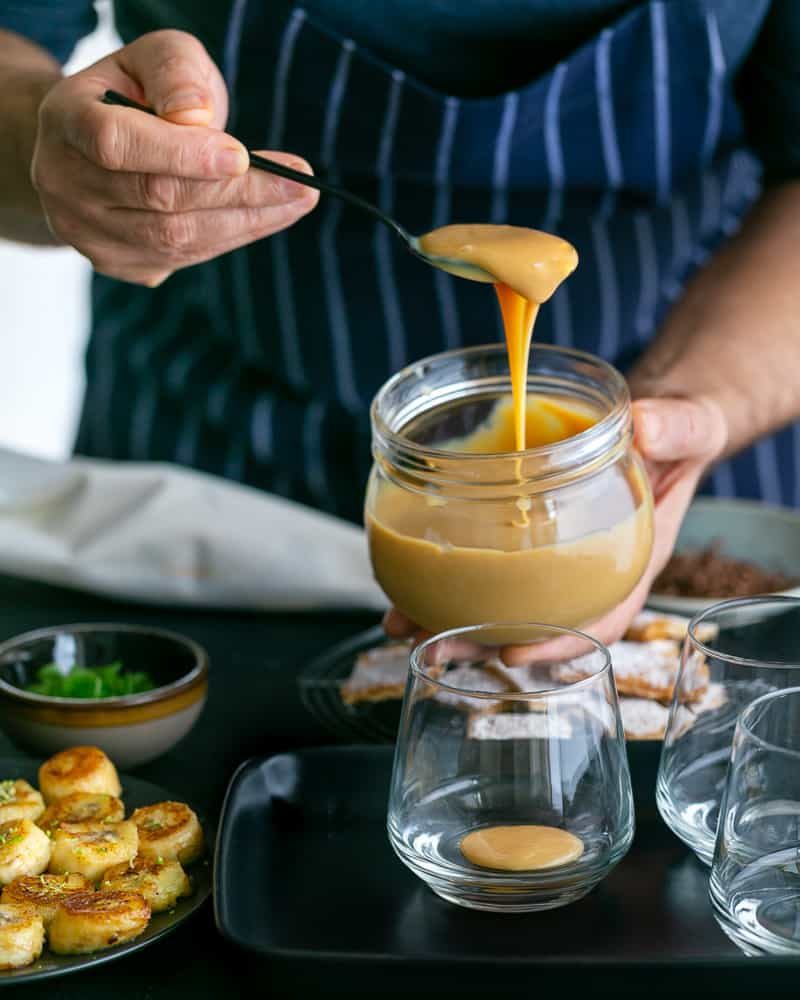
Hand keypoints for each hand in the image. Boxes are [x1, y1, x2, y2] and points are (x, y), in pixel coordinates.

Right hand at [30, 30, 317, 285]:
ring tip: (296, 202)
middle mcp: (65, 183)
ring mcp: (87, 232)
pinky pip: (184, 258)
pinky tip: (266, 218)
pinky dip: (231, 238)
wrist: (92, 145)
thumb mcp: (152, 59)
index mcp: (66, 121)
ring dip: (247, 222)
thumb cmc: (131, 94)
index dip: (183, 154)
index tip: (244, 156)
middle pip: (160, 198)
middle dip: (239, 193)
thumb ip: (175, 75)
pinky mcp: (117, 263)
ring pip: (177, 238)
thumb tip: (198, 119)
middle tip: (300, 185)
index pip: (118, 144)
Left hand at [384, 395, 727, 662]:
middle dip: (481, 643)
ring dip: (450, 618)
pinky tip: (407, 576)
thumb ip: (675, 429)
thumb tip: (646, 426)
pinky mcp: (524, 530)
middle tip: (435, 649)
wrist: (656, 426)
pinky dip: (446, 573)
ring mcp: (551, 554)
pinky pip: (486, 560)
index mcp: (626, 560)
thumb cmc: (676, 437)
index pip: (598, 618)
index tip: (514, 655)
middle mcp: (584, 569)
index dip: (558, 644)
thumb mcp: (688, 430)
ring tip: (401, 627)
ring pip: (500, 601)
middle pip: (533, 623)